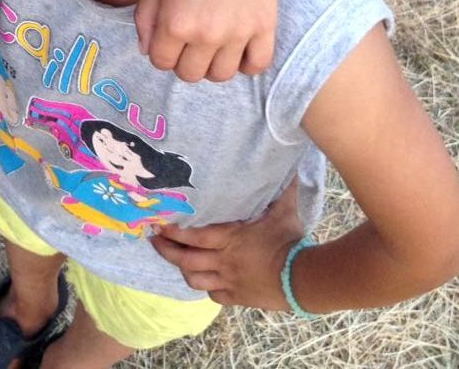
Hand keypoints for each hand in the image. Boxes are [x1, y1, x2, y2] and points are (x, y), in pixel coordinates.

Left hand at [135, 0, 277, 81]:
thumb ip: (145, 19)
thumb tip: (147, 51)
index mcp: (174, 24)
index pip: (161, 62)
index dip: (162, 51)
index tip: (169, 38)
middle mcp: (206, 34)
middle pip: (190, 74)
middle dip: (184, 61)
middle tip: (189, 41)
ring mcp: (238, 32)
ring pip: (221, 75)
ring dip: (212, 64)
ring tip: (212, 45)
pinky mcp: (264, 26)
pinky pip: (256, 66)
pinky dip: (246, 63)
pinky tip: (238, 47)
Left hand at [150, 178, 302, 308]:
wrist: (305, 278)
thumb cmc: (291, 240)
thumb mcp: (284, 209)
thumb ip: (280, 186)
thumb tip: (285, 160)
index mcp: (230, 238)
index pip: (192, 236)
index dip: (172, 231)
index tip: (158, 224)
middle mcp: (223, 261)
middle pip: (185, 259)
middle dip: (166, 250)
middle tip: (154, 241)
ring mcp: (229, 281)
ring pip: (194, 279)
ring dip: (182, 269)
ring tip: (174, 260)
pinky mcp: (238, 297)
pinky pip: (213, 294)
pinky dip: (206, 287)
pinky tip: (203, 280)